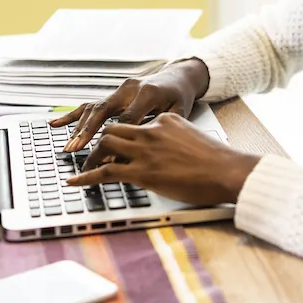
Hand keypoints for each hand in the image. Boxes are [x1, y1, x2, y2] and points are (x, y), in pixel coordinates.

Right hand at [50, 59, 210, 152]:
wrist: (178, 77)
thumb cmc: (180, 97)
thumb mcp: (179, 112)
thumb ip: (161, 128)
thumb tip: (141, 149)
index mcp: (148, 92)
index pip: (127, 119)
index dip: (117, 139)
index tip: (108, 158)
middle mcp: (130, 88)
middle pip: (104, 111)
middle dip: (88, 131)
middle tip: (76, 149)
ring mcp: (119, 89)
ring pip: (94, 108)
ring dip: (80, 128)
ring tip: (69, 146)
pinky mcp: (113, 93)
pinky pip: (90, 105)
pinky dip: (73, 115)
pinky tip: (55, 124)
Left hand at [66, 112, 260, 204]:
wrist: (227, 170)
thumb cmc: (217, 161)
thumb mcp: (191, 140)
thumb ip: (174, 142)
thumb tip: (166, 155)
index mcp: (165, 120)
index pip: (134, 124)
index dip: (122, 137)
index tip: (115, 146)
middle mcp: (152, 130)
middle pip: (113, 128)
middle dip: (98, 141)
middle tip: (90, 154)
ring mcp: (146, 150)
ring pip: (105, 144)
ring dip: (90, 156)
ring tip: (82, 167)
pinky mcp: (142, 171)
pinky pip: (104, 172)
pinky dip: (85, 177)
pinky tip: (74, 182)